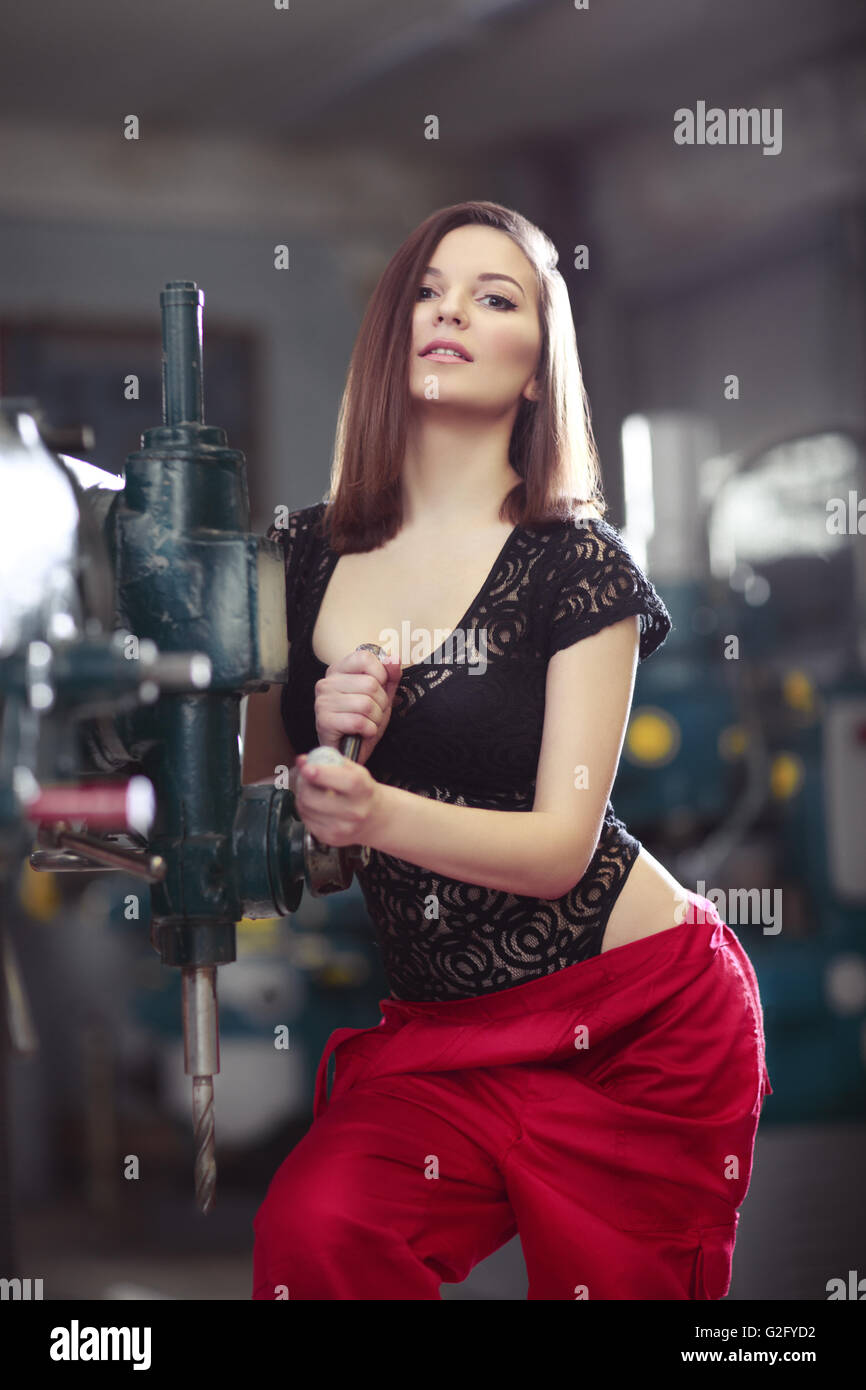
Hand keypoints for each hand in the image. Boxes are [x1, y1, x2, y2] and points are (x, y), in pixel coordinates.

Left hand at [293, 750, 383, 847]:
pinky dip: (305, 809)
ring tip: (311, 790)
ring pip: (304, 808)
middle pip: (312, 797)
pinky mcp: (330, 838)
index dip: (322, 774)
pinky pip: (305, 820)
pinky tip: (315, 805)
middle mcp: (355, 811)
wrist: (376, 819)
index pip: (345, 782)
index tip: (307, 768)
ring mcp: (342, 828)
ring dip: (302, 796)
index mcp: (363, 790)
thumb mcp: (354, 770)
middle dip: (303, 783)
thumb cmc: (362, 792)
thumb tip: (302, 761)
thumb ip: (329, 761)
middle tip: (305, 777)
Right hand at [314, 648, 401, 766]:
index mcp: (338, 670)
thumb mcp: (382, 695)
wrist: (350, 751)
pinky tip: (362, 733)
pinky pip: (358, 722)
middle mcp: (326, 683)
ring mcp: (322, 702)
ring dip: (375, 719)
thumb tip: (394, 658)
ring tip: (368, 723)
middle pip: (370, 684)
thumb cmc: (363, 720)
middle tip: (373, 713)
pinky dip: (368, 730)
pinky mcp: (323, 722)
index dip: (381, 674)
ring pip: (366, 704)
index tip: (379, 689)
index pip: (365, 657)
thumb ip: (390, 676)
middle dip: (381, 703)